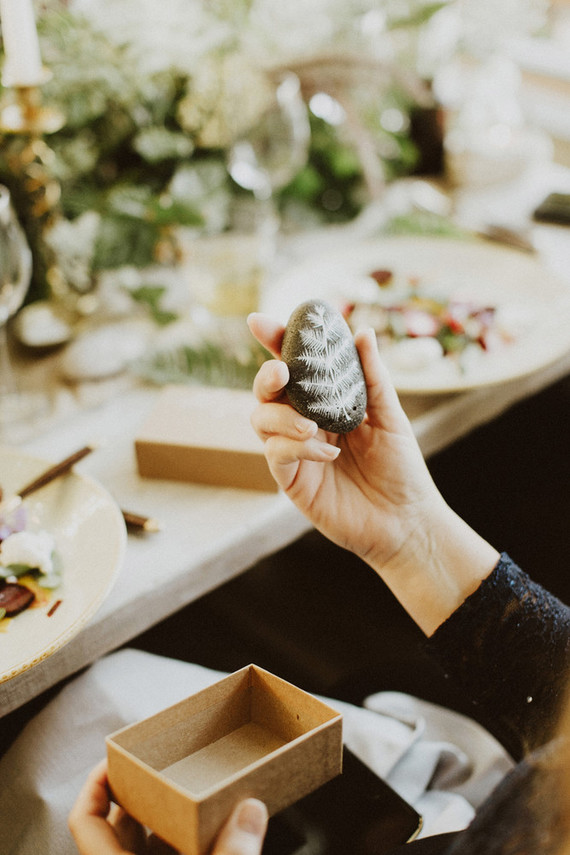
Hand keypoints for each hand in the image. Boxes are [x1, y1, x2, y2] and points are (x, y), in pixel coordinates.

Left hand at [69, 760, 267, 854]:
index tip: (117, 755)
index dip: (95, 783)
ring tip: (200, 790)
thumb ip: (232, 854)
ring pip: (151, 845)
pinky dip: (190, 840)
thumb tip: (251, 808)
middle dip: (148, 792)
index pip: (85, 820)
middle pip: (122, 825)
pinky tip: (218, 829)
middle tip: (172, 763)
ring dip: (173, 818)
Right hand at [248, 313, 498, 633]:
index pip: (295, 365)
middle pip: (267, 390)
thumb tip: (363, 332)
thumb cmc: (400, 467)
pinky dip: (296, 446)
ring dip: (281, 415)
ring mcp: (293, 450)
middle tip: (281, 372)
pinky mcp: (291, 480)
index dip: (275, 342)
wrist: (405, 518)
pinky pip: (276, 454)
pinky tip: (327, 453)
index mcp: (326, 401)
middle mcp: (303, 421)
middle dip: (267, 376)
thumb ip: (373, 376)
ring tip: (312, 425)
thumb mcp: (390, 415)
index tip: (260, 322)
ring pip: (260, 419)